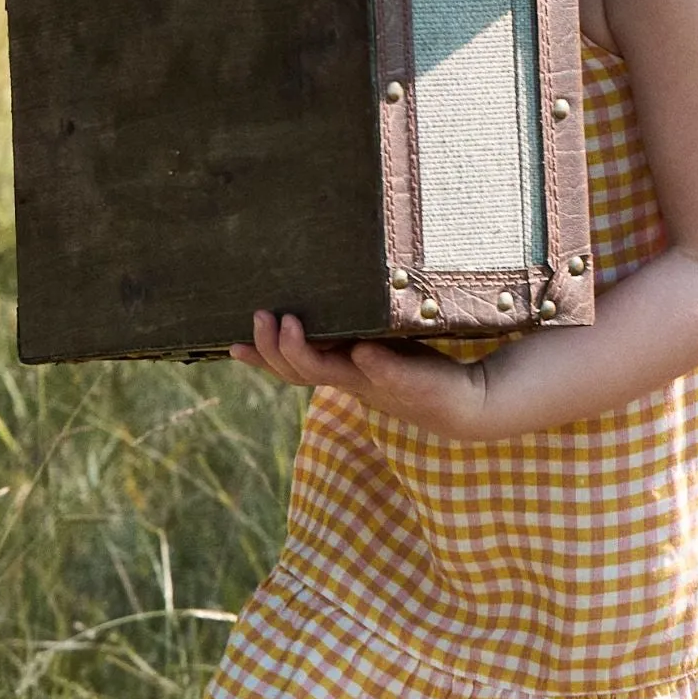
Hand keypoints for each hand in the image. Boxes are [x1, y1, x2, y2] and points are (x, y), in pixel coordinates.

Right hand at [230, 311, 489, 439]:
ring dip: (307, 353)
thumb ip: (349, 329)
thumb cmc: (417, 366)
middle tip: (260, 316)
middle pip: (299, 372)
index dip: (260, 358)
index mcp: (340, 372)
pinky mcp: (413, 383)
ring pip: (331, 375)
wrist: (467, 401)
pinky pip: (391, 375)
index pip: (289, 369)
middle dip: (274, 347)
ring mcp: (380, 382)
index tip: (230, 345)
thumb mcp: (376, 341)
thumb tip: (320, 297)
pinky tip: (363, 351)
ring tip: (293, 325)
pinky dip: (376, 365)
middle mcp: (353, 381)